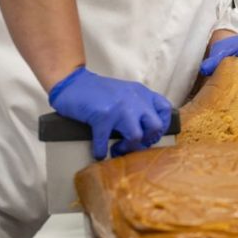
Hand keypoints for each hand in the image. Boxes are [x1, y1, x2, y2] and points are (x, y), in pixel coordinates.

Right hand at [49, 67, 171, 159]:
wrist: (72, 83)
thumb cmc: (98, 92)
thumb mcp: (125, 92)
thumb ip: (137, 105)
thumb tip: (146, 133)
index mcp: (141, 93)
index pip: (165, 109)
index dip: (162, 126)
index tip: (150, 135)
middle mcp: (134, 99)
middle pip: (155, 126)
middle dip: (146, 141)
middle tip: (135, 144)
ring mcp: (119, 107)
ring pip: (136, 136)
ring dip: (127, 149)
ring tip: (117, 150)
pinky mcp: (102, 116)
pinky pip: (105, 142)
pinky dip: (101, 151)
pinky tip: (98, 153)